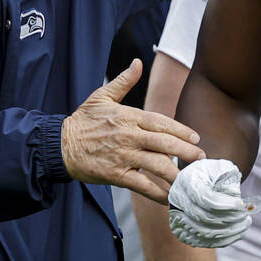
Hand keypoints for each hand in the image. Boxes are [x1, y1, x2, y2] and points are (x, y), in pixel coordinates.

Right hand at [62, 59, 204, 204]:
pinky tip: (169, 198)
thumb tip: (137, 62)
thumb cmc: (83, 120)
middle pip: (164, 143)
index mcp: (128, 116)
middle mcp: (128, 136)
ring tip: (191, 181)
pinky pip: (142, 185)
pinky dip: (157, 193)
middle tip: (201, 158)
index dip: (181, 130)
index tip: (195, 138)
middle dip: (186, 152)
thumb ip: (124, 81)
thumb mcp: (102, 96)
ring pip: (157, 166)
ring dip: (177, 174)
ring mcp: (122, 156)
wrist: (59, 145)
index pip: (161, 122)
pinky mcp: (115, 175)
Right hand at [168, 159, 255, 247]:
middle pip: (204, 217)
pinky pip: (203, 241)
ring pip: (204, 233)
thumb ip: (228, 177)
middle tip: (246, 216)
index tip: (241, 204)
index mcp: (186, 181)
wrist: (196, 181)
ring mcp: (178, 217)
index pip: (205, 199)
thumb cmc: (211, 173)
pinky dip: (223, 240)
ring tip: (245, 224)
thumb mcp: (220, 167)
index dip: (225, 205)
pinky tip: (237, 232)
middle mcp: (178, 200)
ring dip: (229, 232)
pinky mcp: (183, 231)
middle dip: (230, 219)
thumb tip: (234, 195)